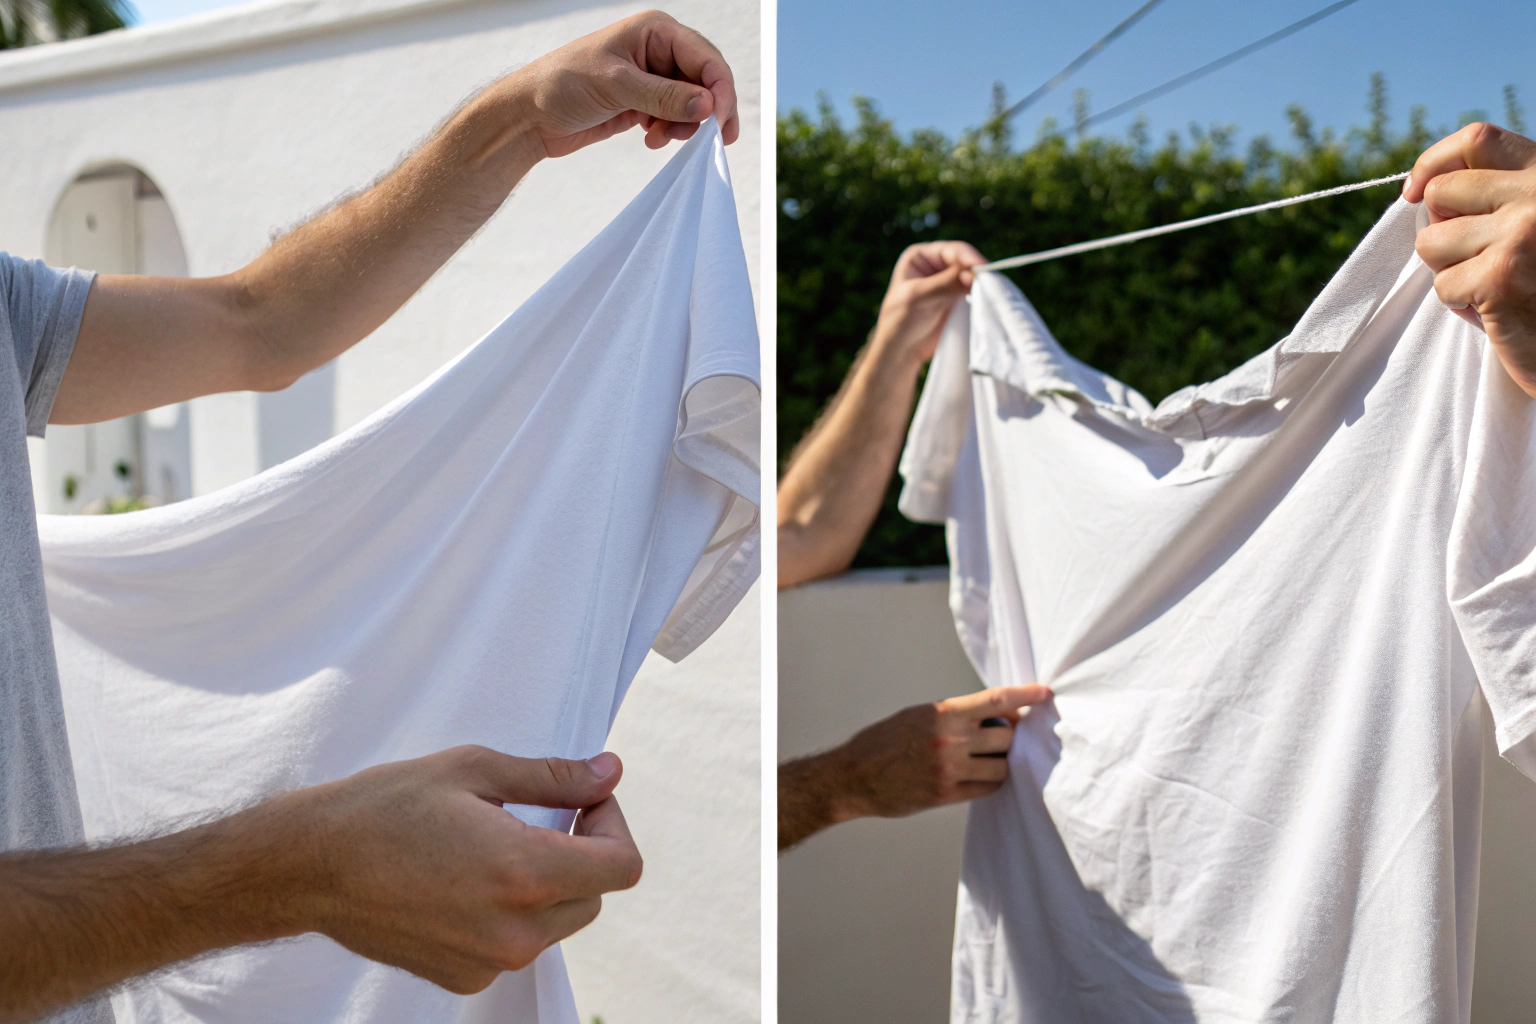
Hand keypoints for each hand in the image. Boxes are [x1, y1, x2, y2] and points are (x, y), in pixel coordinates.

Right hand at [0, 747, 639, 1017]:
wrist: (308, 866)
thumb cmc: (386, 807)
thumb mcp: (475, 770)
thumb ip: (553, 777)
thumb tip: (608, 772)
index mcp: (526, 873)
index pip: (622, 865)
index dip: (612, 823)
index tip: (581, 799)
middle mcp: (516, 930)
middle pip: (595, 894)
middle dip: (582, 850)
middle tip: (541, 812)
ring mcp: (490, 962)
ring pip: (560, 922)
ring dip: (550, 882)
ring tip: (498, 843)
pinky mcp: (464, 978)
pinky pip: (518, 944)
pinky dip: (512, 912)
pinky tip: (468, 879)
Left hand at [501, 10, 737, 157]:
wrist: (530, 116)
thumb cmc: (562, 85)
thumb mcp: (615, 86)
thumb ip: (664, 96)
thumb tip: (708, 106)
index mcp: (655, 31)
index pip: (706, 59)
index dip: (720, 91)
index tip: (719, 124)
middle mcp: (658, 51)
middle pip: (706, 82)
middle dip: (706, 112)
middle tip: (707, 140)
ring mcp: (652, 78)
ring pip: (693, 104)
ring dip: (685, 126)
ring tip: (661, 139)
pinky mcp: (644, 103)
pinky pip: (674, 118)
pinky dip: (670, 132)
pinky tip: (650, 140)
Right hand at [778, 685, 1051, 849]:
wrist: (855, 776)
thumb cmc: (885, 741)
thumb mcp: (919, 715)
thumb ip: (956, 715)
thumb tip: (999, 715)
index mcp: (942, 713)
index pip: (995, 700)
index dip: (1025, 695)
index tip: (1044, 693)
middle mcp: (950, 740)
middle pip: (1006, 735)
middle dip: (1008, 735)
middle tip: (1000, 736)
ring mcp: (950, 769)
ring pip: (1002, 765)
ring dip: (1002, 761)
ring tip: (986, 758)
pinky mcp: (946, 794)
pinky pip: (988, 788)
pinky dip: (991, 781)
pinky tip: (980, 776)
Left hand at [871, 241, 987, 367]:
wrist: (902, 351)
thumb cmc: (901, 321)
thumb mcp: (919, 297)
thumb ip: (946, 283)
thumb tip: (974, 272)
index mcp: (920, 256)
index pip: (951, 250)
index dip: (968, 257)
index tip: (981, 268)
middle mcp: (936, 265)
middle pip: (965, 261)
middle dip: (976, 270)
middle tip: (987, 283)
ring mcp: (948, 281)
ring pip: (972, 276)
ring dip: (981, 282)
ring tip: (989, 291)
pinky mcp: (957, 299)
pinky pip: (974, 291)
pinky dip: (981, 294)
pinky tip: (987, 298)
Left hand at [1405, 122, 1535, 396]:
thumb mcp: (1532, 221)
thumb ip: (1497, 193)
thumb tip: (1420, 188)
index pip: (1477, 140)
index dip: (1433, 162)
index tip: (1414, 191)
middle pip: (1440, 192)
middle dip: (1442, 229)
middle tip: (1473, 254)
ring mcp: (1522, 234)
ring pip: (1431, 241)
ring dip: (1449, 269)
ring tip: (1491, 282)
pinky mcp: (1502, 279)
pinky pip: (1442, 284)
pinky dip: (1460, 302)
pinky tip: (1496, 307)